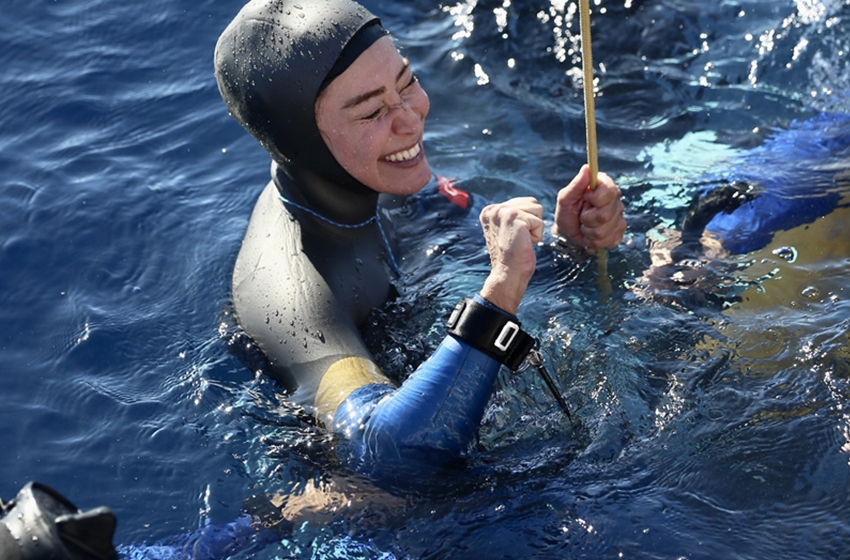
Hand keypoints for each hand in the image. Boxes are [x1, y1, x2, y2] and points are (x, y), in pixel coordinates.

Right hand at [478, 197, 544, 314]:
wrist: (507, 274)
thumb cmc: (511, 256)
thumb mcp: (507, 229)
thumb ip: (513, 214)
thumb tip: (531, 203)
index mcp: (489, 210)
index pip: (523, 202)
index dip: (526, 221)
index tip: (512, 236)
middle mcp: (494, 209)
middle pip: (532, 203)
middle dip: (532, 222)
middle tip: (518, 239)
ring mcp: (503, 212)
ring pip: (537, 210)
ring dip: (534, 228)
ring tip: (521, 240)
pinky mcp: (514, 218)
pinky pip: (540, 222)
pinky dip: (537, 236)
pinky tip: (523, 244)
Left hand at [553, 164, 625, 250]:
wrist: (568, 232)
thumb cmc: (567, 211)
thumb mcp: (565, 198)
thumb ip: (576, 184)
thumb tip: (587, 168)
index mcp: (604, 186)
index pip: (609, 191)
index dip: (595, 199)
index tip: (585, 199)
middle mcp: (615, 200)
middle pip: (606, 215)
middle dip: (587, 220)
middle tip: (582, 217)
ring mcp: (619, 217)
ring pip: (606, 231)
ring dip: (589, 232)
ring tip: (585, 227)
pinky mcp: (619, 233)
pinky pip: (609, 241)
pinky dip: (595, 242)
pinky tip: (591, 236)